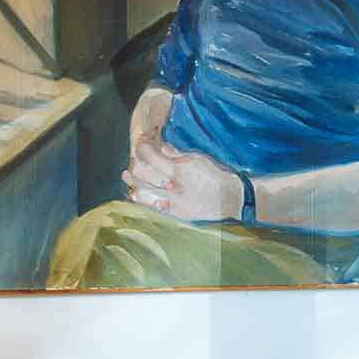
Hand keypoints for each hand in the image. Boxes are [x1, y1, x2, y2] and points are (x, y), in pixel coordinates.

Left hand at [123, 145, 241, 221]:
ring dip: (133, 182)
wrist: (230, 200)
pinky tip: (136, 193)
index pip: (149, 156)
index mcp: (178, 169)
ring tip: (128, 176)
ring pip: (141, 192)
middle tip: (133, 160)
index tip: (140, 143)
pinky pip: (150, 206)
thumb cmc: (215, 176)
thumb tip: (158, 146)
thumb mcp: (196, 159)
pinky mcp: (173, 214)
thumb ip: (174, 154)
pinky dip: (140, 197)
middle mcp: (172, 187)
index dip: (141, 148)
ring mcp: (171, 202)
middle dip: (134, 164)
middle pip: (140, 174)